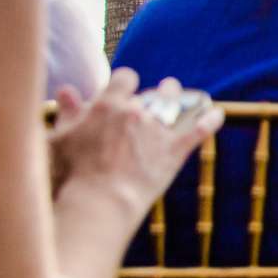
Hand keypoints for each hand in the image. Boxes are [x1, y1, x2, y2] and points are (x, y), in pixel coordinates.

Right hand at [50, 69, 223, 216]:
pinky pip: (199, 129)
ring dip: (178, 95)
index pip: (124, 78)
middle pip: (150, 93)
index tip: (124, 86)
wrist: (101, 200)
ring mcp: (158, 130)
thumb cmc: (72, 173)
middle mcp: (136, 112)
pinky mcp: (176, 150)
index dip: (126, 81)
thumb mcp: (59, 139)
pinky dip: (210, 120)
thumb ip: (66, 113)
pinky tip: (218, 114)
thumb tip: (66, 89)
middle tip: (151, 97)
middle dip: (151, 94)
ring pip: (174, 103)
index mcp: (108, 105)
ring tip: (179, 91)